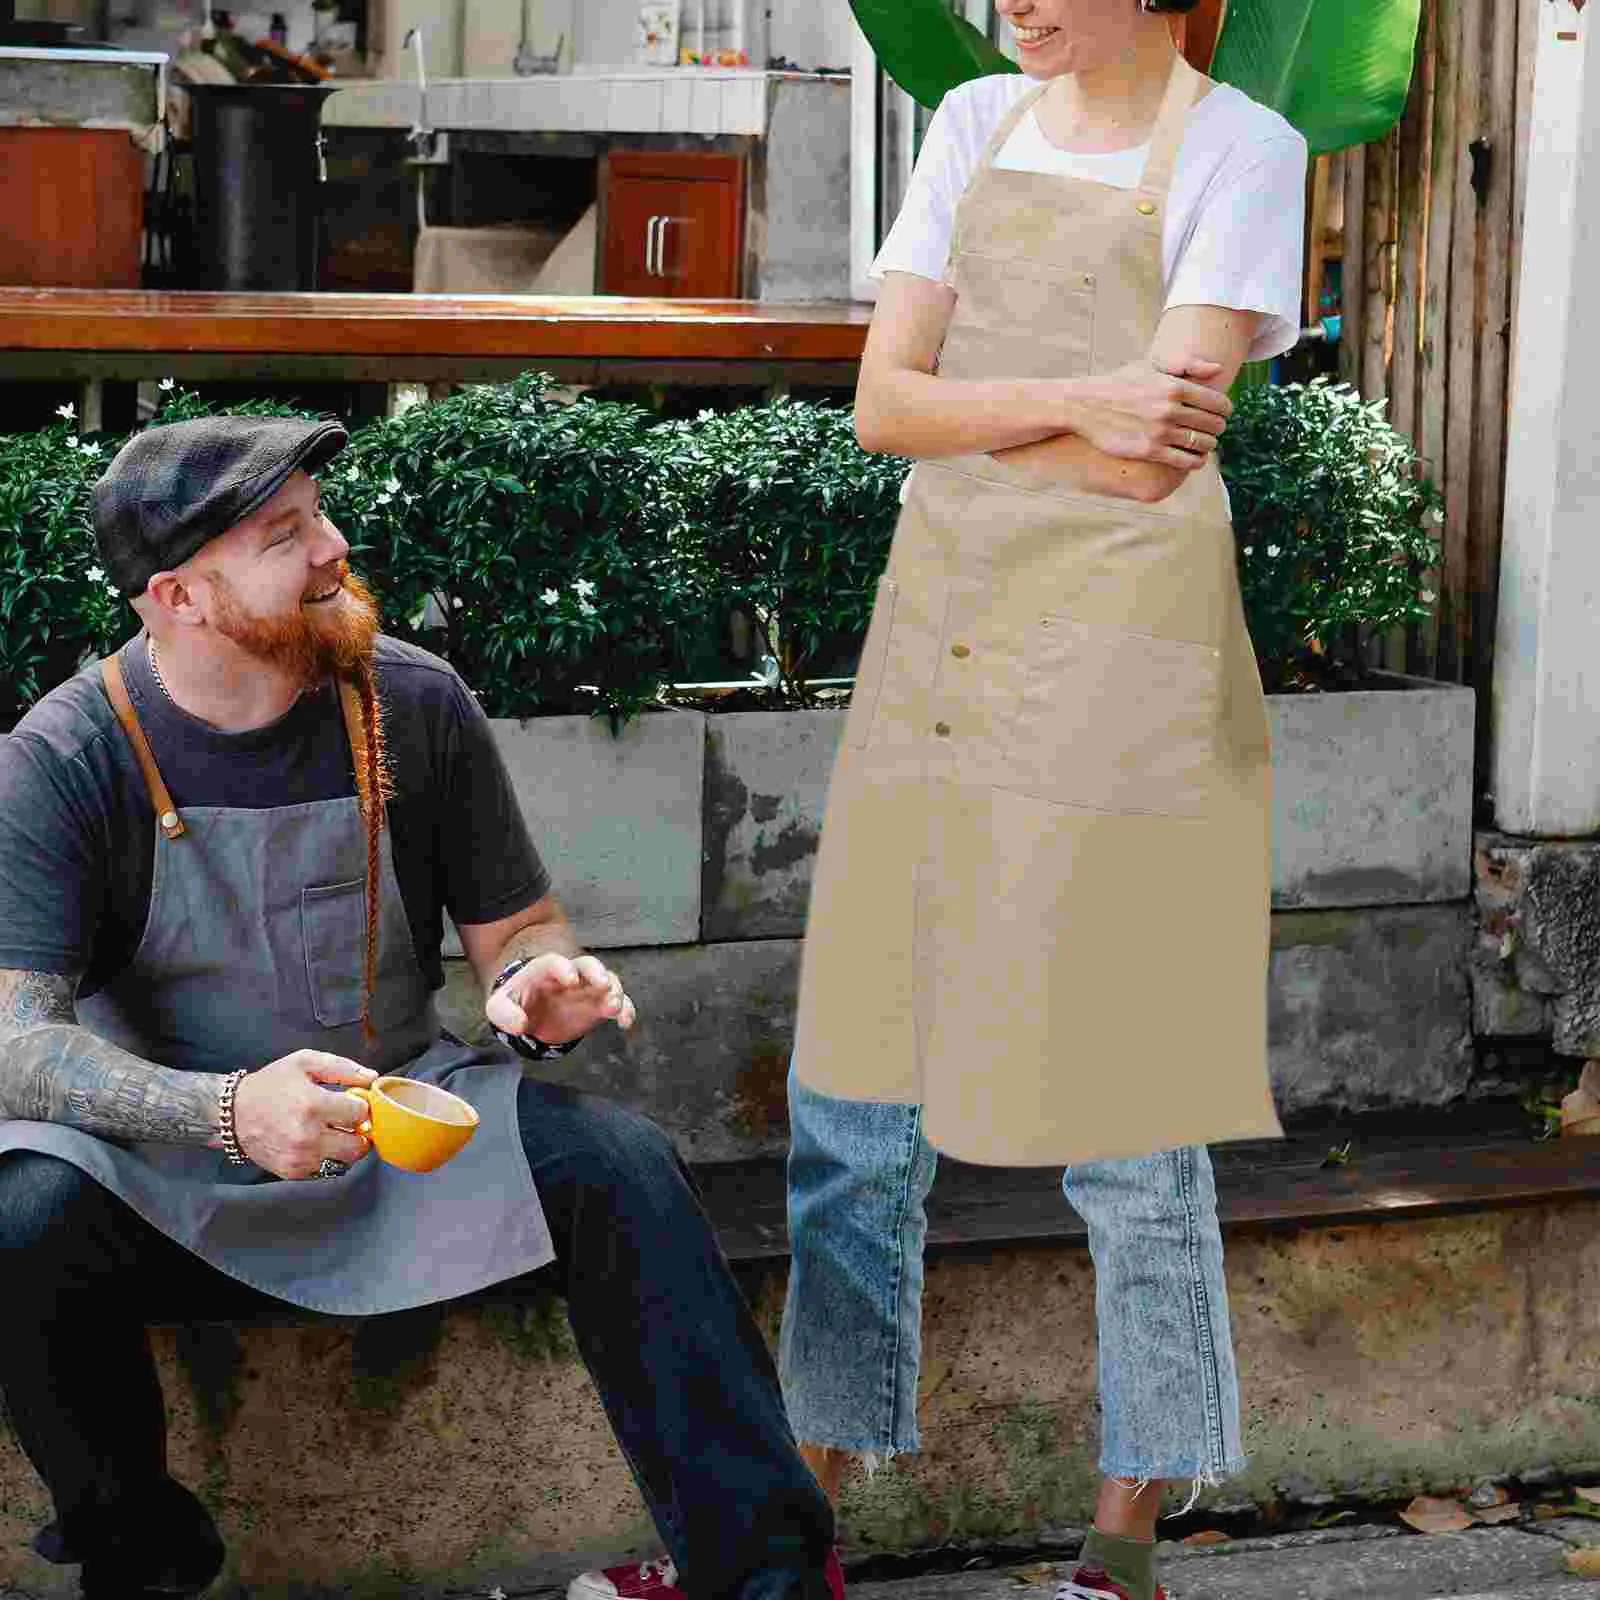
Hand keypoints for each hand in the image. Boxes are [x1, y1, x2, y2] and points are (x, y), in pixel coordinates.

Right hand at [230, 1050, 377, 1179]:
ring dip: (346, 1147)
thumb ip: (342, 1068)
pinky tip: (318, 1143)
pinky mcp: (292, 1172)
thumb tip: (372, 1079)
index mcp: (312, 1105)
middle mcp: (307, 1135)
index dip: (361, 1107)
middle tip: (348, 1122)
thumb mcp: (305, 1063)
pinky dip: (329, 1158)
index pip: (360, 1114)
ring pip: (345, 1161)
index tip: (352, 1103)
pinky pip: (327, 1170)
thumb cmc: (271, 1085)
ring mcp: (300, 1157)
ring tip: (333, 1132)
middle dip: (358, 1131)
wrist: (233, 1113)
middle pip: (358, 1144)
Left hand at [485, 952, 636, 1045]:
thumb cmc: (517, 1001)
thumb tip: (521, 1025)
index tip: (570, 980)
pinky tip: (625, 1022)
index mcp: (544, 970)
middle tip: (603, 983)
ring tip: (614, 1007)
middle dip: (597, 972)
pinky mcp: (598, 1003)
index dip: (563, 968)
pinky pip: (618, 1002)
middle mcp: (571, 974)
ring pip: (607, 981)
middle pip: (587, 964)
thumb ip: (505, 1014)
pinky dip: (625, 1009)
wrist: (531, 1006)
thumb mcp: (499, 1007)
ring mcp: (587, 987)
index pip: (554, 962)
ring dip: (614, 991)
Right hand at [1063, 358, 1232, 471]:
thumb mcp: (1151, 366)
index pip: (1219, 403)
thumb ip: (1187, 365)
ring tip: (1203, 443)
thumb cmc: (1120, 384)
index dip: (1225, 410)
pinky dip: (1196, 462)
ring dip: (1208, 445)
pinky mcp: (1149, 451)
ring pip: (1203, 444)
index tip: (1220, 413)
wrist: (1085, 405)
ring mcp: (1160, 431)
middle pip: (1214, 425)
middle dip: (1217, 428)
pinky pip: (1185, 461)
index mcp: (1176, 386)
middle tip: (1211, 429)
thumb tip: (1218, 370)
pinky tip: (1194, 458)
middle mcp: (1170, 409)